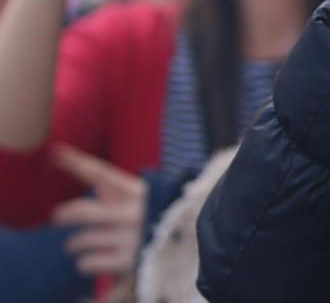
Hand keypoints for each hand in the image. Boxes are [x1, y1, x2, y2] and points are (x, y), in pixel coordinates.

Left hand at [51, 144, 147, 276]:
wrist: (186, 241)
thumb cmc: (154, 218)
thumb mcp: (140, 199)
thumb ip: (114, 189)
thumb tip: (86, 169)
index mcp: (135, 192)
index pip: (101, 174)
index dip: (77, 162)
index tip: (56, 152)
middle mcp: (132, 212)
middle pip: (82, 211)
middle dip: (63, 215)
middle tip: (58, 217)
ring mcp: (130, 237)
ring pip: (81, 240)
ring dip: (74, 244)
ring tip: (76, 245)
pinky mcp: (127, 261)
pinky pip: (88, 263)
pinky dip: (85, 263)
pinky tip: (92, 260)